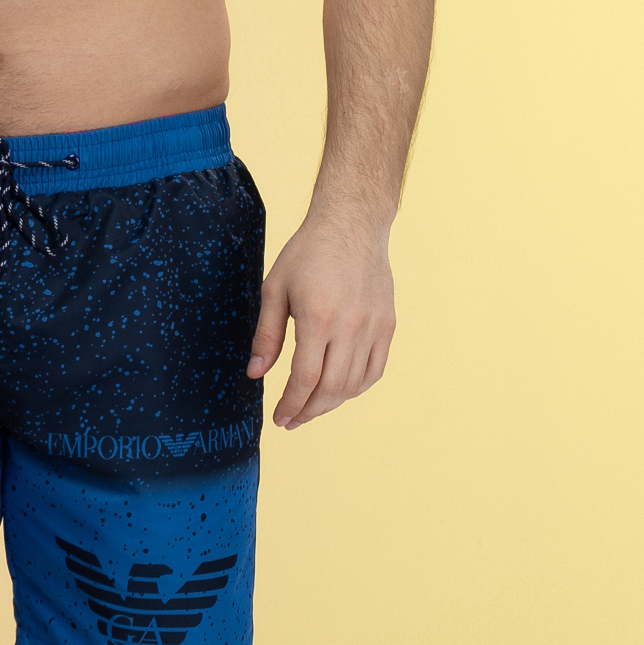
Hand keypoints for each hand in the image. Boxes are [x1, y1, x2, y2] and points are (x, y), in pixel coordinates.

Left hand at [247, 214, 395, 428]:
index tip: (280, 418)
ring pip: (354, 384)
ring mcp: (374, 326)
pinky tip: (339, 391)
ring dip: (331, 404)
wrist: (352, 224)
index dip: (291, 405)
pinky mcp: (388, 324)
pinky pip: (375, 370)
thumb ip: (266, 335)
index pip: (305, 379)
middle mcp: (350, 326)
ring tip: (311, 407)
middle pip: (331, 389)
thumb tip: (255, 373)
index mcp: (318, 318)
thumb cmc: (307, 253)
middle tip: (292, 420)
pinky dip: (357, 388)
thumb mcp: (275, 289)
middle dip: (308, 411)